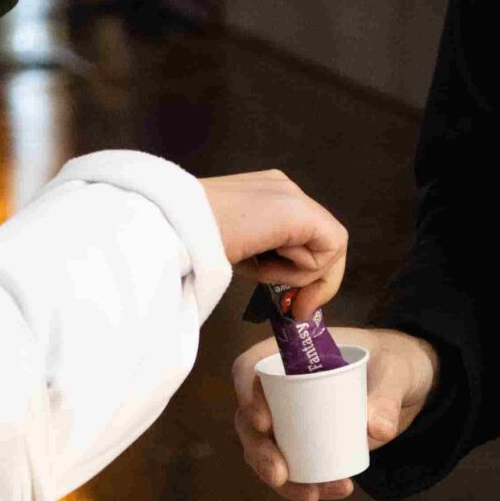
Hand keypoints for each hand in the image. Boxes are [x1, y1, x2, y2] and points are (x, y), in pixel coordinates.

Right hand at [199, 171, 347, 318]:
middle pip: (323, 242)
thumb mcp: (229, 251)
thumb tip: (286, 294)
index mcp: (262, 196)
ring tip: (258, 271)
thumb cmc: (185, 246)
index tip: (292, 306)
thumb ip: (258, 259)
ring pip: (327, 248)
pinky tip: (270, 266)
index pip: (303, 237)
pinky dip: (305, 270)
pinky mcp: (299, 209)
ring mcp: (291, 195)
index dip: (302, 274)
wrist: (169, 230)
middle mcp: (282, 189)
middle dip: (314, 282)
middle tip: (298, 311)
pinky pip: (330, 248)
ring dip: (296, 275)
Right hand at [231, 327, 438, 500]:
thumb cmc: (394, 362)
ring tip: (311, 496)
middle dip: (260, 452)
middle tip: (280, 475)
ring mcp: (289, 418)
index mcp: (291, 354)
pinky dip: (302, 485)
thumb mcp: (395, 372)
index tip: (263, 422)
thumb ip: (388, 396)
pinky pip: (292, 467)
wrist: (406, 386)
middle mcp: (280, 386)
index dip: (246, 393)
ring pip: (267, 450)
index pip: (251, 367)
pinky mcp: (304, 444)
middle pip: (250, 418)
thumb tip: (377, 431)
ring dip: (281, 479)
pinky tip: (327, 493)